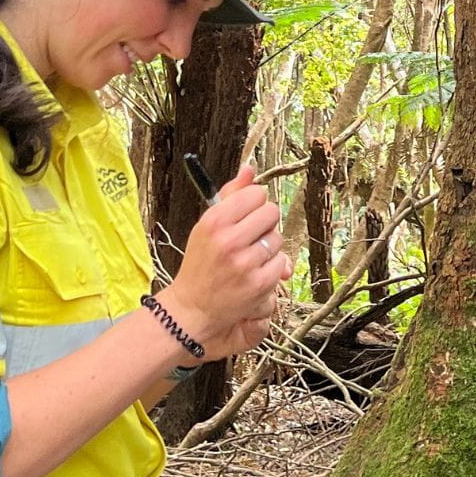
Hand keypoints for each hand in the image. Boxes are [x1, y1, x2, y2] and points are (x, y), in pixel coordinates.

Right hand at [160, 164, 290, 360]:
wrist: (193, 308)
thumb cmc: (201, 264)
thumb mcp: (207, 225)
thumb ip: (230, 195)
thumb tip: (250, 168)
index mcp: (214, 221)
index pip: (256, 194)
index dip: (255, 204)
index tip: (247, 216)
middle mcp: (229, 240)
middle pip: (272, 213)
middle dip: (264, 224)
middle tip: (250, 238)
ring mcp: (245, 263)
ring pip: (278, 239)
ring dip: (268, 248)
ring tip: (249, 258)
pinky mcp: (258, 284)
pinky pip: (282, 263)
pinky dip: (273, 269)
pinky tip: (255, 274)